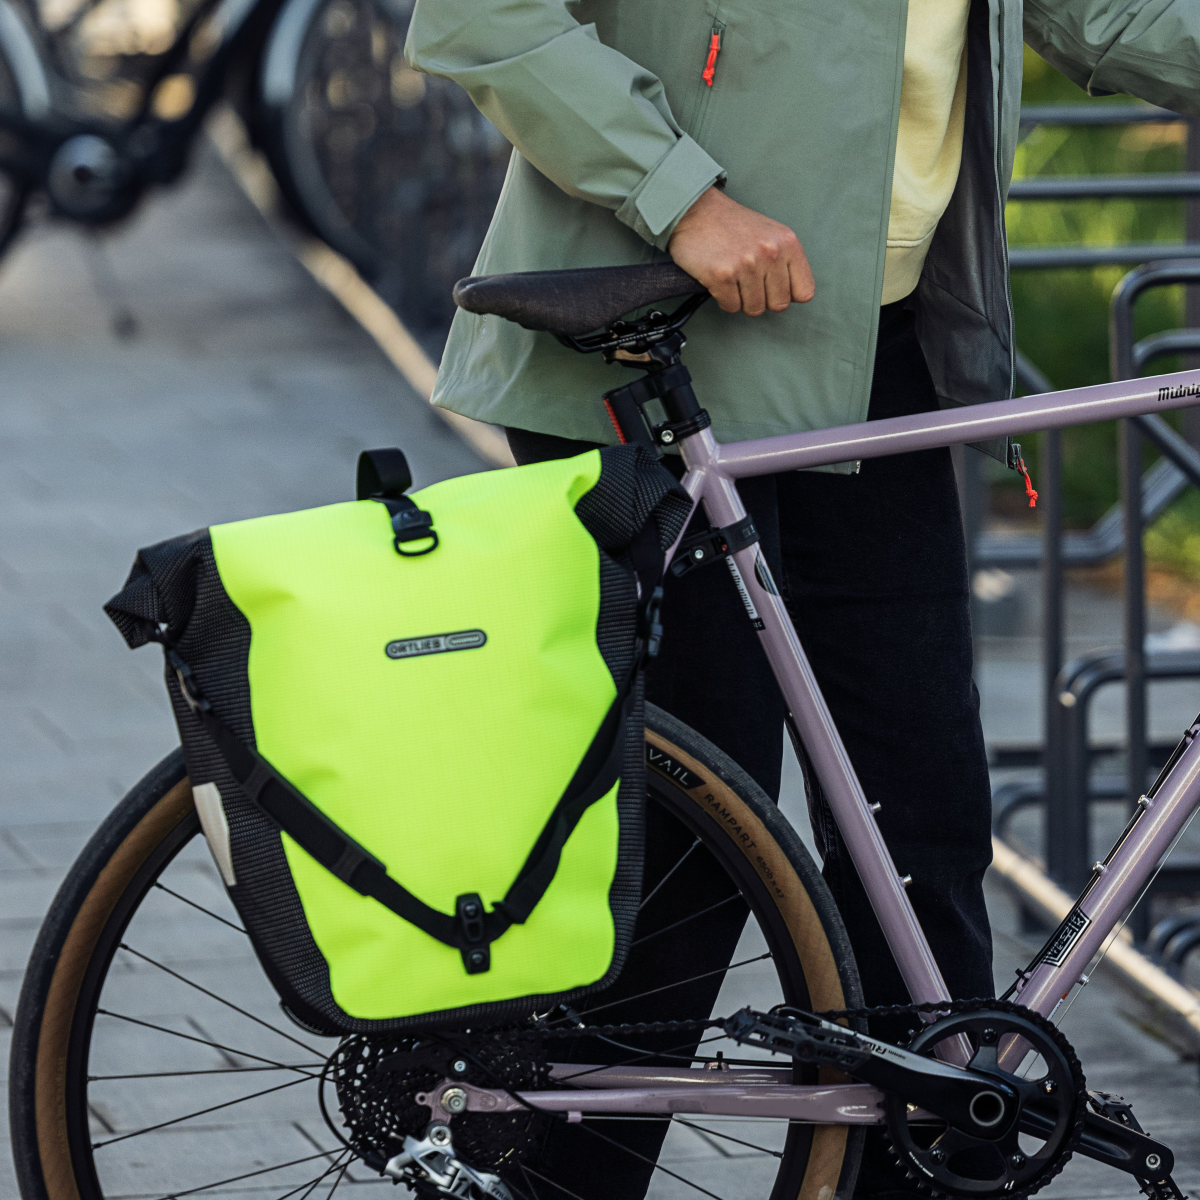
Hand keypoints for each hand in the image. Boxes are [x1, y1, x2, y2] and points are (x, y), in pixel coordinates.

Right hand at [668, 187, 814, 315]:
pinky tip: (720, 281)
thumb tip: (795, 295)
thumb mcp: (771, 235)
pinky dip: (724, 299)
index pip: (804, 292)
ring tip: (734, 279)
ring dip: (742, 300)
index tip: (773, 287)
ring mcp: (746, 265)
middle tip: (749, 283)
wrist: (696, 211)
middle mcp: (770, 253)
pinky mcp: (721, 276)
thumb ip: (786, 261)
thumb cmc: (733, 226)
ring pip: (754, 309)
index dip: (787, 294)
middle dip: (764, 300)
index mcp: (788, 243)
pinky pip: (731, 307)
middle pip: (779, 305)